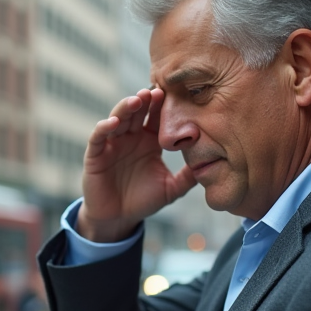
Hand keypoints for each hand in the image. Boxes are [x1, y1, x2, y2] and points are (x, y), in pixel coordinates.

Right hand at [79, 87, 196, 241]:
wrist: (119, 219)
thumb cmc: (143, 201)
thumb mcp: (171, 188)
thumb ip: (189, 176)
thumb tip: (214, 164)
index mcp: (149, 141)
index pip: (157, 117)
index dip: (164, 106)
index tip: (176, 94)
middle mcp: (131, 137)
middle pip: (138, 111)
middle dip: (146, 100)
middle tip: (158, 91)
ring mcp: (112, 144)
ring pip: (118, 118)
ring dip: (126, 107)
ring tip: (137, 99)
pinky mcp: (96, 154)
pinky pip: (98, 137)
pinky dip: (104, 127)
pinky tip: (113, 122)